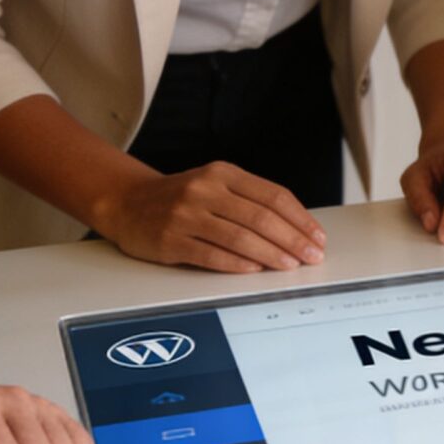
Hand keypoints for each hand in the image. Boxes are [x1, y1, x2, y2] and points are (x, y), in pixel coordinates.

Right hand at [89, 163, 326, 273]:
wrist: (126, 201)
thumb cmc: (180, 197)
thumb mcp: (215, 184)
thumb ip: (250, 200)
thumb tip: (296, 228)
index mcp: (223, 173)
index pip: (273, 195)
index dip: (300, 219)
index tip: (317, 237)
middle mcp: (205, 190)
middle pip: (261, 217)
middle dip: (293, 240)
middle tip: (311, 256)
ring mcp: (185, 215)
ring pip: (239, 237)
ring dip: (270, 254)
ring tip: (290, 265)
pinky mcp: (169, 240)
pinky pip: (210, 255)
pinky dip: (236, 264)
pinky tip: (254, 270)